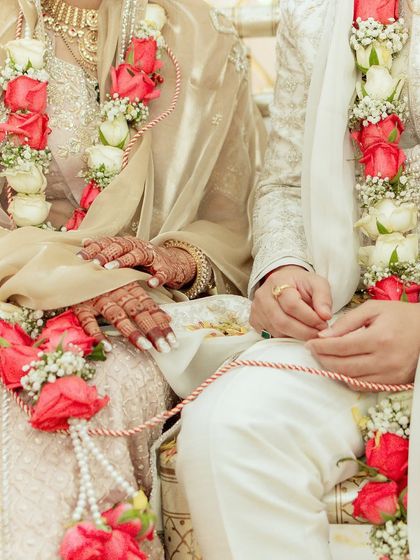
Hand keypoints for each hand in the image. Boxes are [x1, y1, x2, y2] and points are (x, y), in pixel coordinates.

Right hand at [73, 282, 176, 352]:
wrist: (72, 262)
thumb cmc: (101, 277)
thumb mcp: (124, 286)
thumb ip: (143, 302)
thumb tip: (167, 318)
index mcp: (129, 287)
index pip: (149, 307)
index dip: (162, 323)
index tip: (173, 341)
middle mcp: (116, 292)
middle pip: (138, 312)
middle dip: (152, 330)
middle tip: (165, 347)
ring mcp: (98, 298)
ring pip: (117, 316)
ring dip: (131, 331)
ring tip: (145, 346)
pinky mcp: (80, 304)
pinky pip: (88, 321)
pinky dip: (97, 334)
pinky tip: (107, 347)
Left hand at [79, 236, 196, 288]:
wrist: (172, 262)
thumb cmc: (142, 259)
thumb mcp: (124, 252)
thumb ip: (106, 248)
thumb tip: (83, 241)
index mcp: (127, 243)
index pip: (108, 242)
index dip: (95, 248)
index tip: (80, 256)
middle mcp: (138, 246)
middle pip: (121, 247)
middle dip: (107, 254)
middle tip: (95, 262)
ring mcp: (152, 256)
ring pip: (138, 256)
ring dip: (125, 261)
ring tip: (112, 269)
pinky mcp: (165, 268)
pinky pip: (162, 273)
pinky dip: (157, 277)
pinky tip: (151, 283)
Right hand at [250, 265, 331, 340]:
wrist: (284, 283)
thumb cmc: (301, 284)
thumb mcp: (317, 283)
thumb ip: (323, 297)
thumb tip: (325, 316)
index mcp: (278, 282)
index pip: (292, 305)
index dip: (309, 318)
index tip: (323, 323)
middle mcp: (263, 296)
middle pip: (282, 321)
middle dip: (304, 331)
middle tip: (318, 333)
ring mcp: (256, 310)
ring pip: (277, 331)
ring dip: (296, 335)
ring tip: (309, 331)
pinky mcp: (254, 321)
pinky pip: (270, 335)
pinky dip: (286, 337)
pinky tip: (295, 331)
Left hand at [306, 300, 419, 387]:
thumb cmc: (400, 315)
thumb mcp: (373, 309)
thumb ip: (347, 322)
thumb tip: (324, 335)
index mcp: (379, 338)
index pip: (341, 347)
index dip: (321, 346)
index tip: (310, 343)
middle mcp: (385, 360)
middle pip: (343, 366)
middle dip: (323, 359)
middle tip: (314, 351)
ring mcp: (390, 375)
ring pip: (351, 379)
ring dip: (334, 370)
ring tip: (326, 357)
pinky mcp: (394, 383)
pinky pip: (364, 386)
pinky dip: (349, 378)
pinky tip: (343, 366)